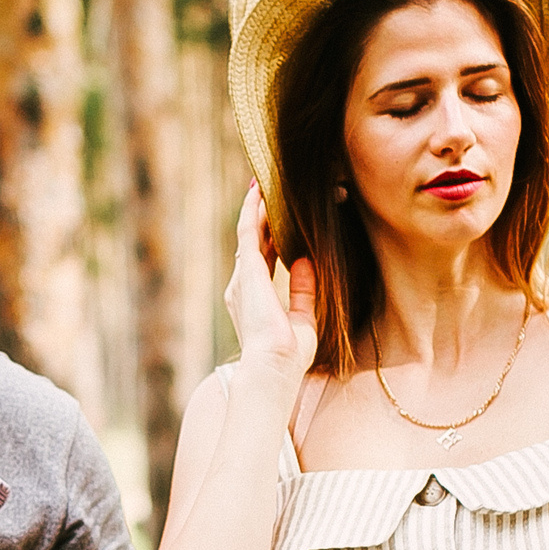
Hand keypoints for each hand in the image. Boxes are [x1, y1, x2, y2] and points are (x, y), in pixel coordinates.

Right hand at [224, 185, 318, 382]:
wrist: (273, 366)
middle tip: (268, 190)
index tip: (275, 215)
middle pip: (252, 241)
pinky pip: (248, 232)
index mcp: (255, 298)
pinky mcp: (247, 271)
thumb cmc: (288, 355)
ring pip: (248, 233)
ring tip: (263, 183)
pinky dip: (253, 211)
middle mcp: (243, 286)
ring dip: (256, 208)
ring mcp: (243, 277)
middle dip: (260, 216)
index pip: (262, 258)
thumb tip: (305, 261)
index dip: (268, 235)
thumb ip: (303, 290)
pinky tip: (259, 192)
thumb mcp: (304, 318)